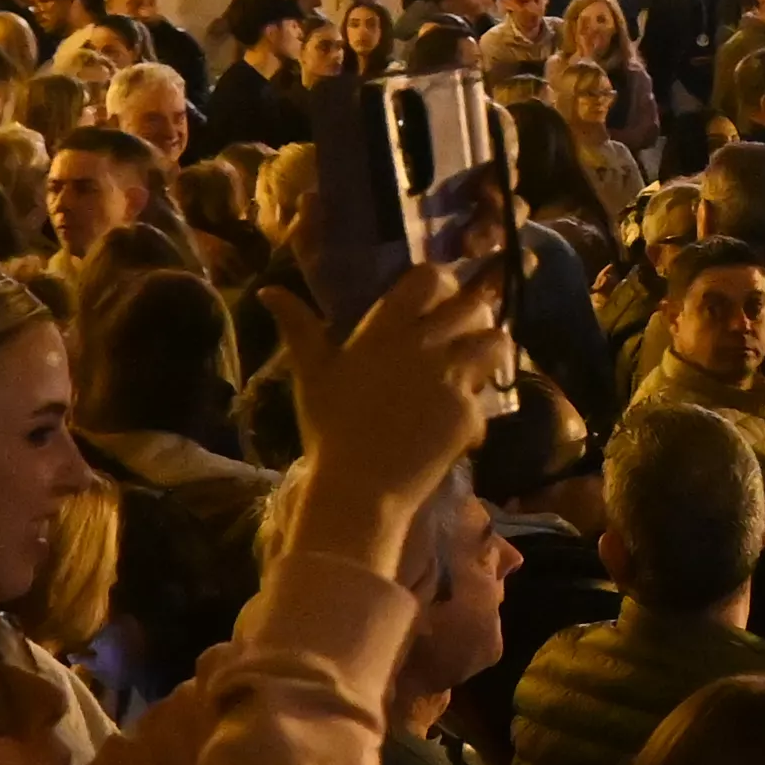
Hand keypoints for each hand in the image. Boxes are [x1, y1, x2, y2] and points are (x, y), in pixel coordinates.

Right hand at [261, 257, 516, 575]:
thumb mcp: (310, 373)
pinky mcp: (468, 412)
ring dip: (487, 349)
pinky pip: (486, 397)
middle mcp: (425, 346)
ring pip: (494, 342)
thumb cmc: (330, 427)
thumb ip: (298, 327)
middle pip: (472, 306)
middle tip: (461, 331)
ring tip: (473, 366)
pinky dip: (476, 406)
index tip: (437, 296)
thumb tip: (269, 292)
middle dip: (472, 313)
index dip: (440, 281)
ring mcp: (452, 379)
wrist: (359, 485)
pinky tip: (458, 419)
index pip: (428, 278)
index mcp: (386, 330)